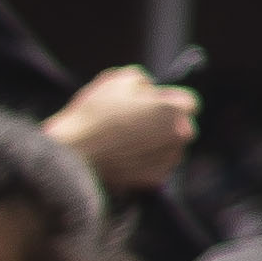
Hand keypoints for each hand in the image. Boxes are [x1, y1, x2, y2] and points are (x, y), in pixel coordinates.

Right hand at [47, 65, 200, 197]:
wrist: (72, 154)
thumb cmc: (94, 115)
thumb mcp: (116, 80)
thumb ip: (141, 80)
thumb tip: (148, 87)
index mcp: (173, 109)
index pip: (189, 103)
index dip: (169, 101)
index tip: (154, 104)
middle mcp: (178, 135)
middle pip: (182, 126)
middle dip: (166, 123)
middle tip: (138, 123)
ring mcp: (168, 159)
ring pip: (171, 148)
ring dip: (159, 144)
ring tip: (129, 141)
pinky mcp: (156, 179)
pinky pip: (159, 167)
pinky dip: (148, 162)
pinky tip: (127, 157)